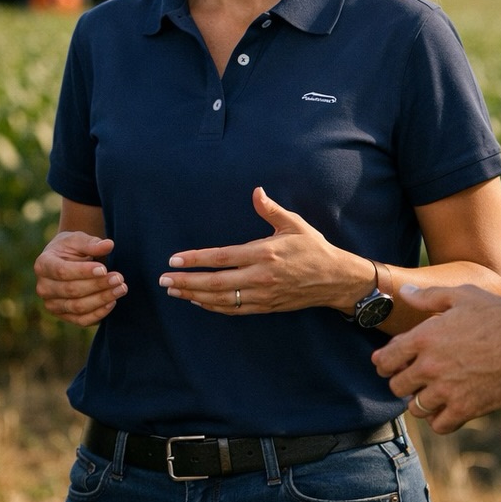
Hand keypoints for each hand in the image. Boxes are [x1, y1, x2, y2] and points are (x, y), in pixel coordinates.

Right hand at [34, 232, 124, 325]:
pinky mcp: (64, 316)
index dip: (83, 272)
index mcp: (43, 265)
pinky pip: (82, 320)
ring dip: (102, 299)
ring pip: (78, 307)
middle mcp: (43, 287)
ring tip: (121, 289)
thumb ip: (92, 243)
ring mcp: (52, 304)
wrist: (67, 260)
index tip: (104, 269)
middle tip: (119, 278)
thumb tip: (108, 245)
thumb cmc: (72, 248)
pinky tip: (112, 302)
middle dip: (98, 285)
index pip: (62, 271)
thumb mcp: (79, 240)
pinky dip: (99, 313)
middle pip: (72, 290)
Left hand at [158, 187, 369, 315]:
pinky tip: (199, 301)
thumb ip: (270, 210)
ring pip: (222, 299)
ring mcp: (263, 294)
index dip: (196, 259)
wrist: (336, 279)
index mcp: (264, 253)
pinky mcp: (267, 306)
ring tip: (175, 291)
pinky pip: (235, 309)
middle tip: (164, 280)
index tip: (175, 259)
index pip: (222, 258)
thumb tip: (256, 192)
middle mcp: (261, 276)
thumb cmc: (314, 248)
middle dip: (187, 282)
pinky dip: (214, 307)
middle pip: (216, 283)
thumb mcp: (294, 224)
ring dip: (195, 296)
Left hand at [371, 284, 500, 432]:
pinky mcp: (466, 409)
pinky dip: (440, 420)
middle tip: (413, 379)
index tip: (388, 364)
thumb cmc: (498, 317)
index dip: (384, 363)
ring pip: (415, 408)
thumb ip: (428, 296)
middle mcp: (430, 366)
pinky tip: (447, 409)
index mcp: (424, 338)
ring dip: (421, 402)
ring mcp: (447, 391)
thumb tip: (403, 292)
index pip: (386, 359)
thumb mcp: (462, 296)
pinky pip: (439, 425)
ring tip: (431, 394)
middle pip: (397, 386)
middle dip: (402, 382)